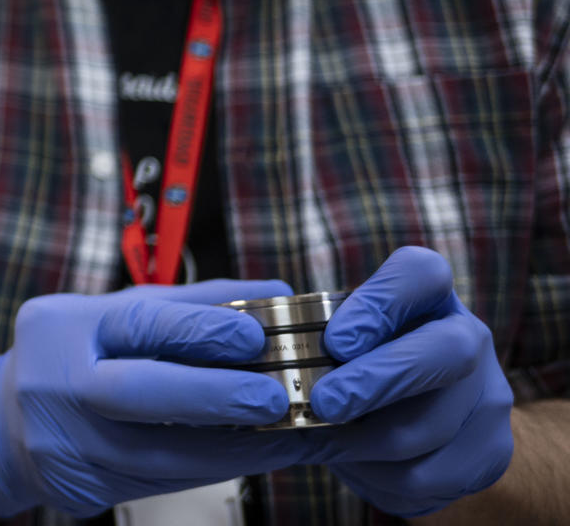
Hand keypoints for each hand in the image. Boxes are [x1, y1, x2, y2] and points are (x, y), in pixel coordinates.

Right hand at [0, 279, 320, 517]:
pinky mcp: (79, 487)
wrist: (3, 425)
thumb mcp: (113, 316)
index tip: (254, 334)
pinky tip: (249, 457)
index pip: (135, 324)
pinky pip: (159, 482)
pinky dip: (210, 470)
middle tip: (273, 397)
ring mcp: (63, 442)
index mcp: (64, 326)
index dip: (197, 329)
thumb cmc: (73, 357)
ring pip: (159, 453)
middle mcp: (55, 384)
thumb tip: (274, 291)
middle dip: (212, 395)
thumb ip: (189, 305)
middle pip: (137, 393)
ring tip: (286, 435)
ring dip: (232, 447)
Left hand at [301, 246, 512, 515]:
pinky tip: (352, 464)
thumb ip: (315, 337)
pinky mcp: (490, 451)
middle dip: (376, 382)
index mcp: (429, 296)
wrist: (433, 422)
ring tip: (319, 440)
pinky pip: (428, 475)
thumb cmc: (362, 363)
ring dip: (362, 441)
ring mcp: (488, 396)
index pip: (422, 273)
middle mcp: (469, 337)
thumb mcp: (343, 335)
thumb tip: (260, 362)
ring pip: (428, 426)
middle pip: (444, 352)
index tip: (335, 341)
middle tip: (323, 403)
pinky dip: (377, 476)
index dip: (380, 304)